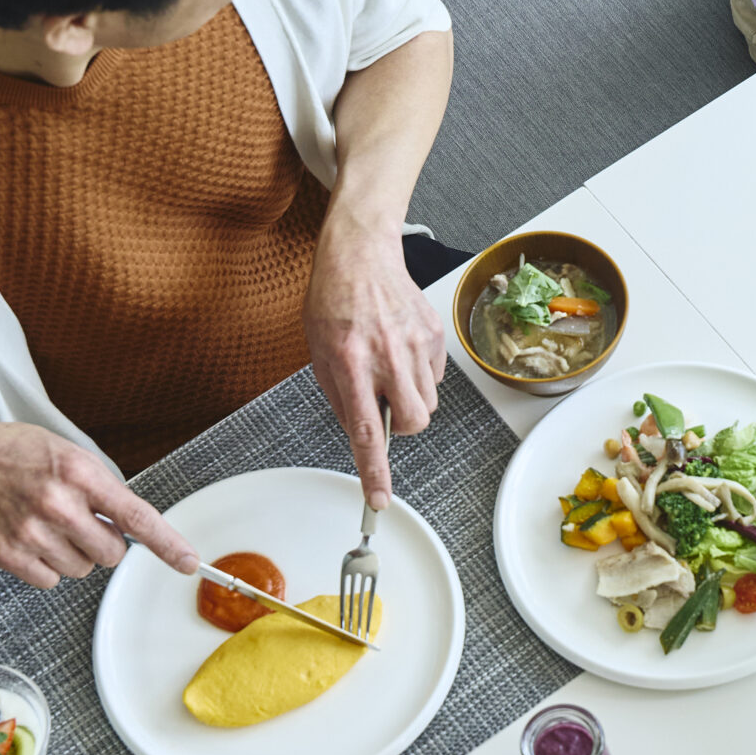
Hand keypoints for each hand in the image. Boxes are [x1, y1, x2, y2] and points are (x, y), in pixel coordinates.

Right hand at [0, 417, 195, 588]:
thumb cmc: (15, 453)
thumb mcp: (68, 454)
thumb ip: (101, 487)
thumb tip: (129, 525)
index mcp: (80, 473)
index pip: (136, 517)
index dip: (167, 544)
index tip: (189, 563)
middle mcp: (58, 504)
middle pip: (111, 553)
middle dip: (104, 542)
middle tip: (80, 521)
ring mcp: (31, 532)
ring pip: (82, 570)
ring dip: (74, 554)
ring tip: (49, 526)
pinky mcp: (8, 554)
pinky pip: (50, 581)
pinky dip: (47, 567)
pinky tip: (31, 539)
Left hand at [304, 216, 445, 507]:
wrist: (360, 254)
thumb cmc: (333, 300)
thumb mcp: (319, 352)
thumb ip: (341, 396)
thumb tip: (362, 432)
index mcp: (350, 362)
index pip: (367, 431)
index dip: (374, 472)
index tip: (379, 500)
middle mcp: (387, 355)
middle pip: (413, 423)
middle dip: (402, 426)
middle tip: (384, 406)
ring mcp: (416, 344)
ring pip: (427, 403)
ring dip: (409, 398)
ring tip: (389, 367)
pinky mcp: (435, 334)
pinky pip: (436, 376)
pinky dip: (420, 374)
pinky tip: (401, 349)